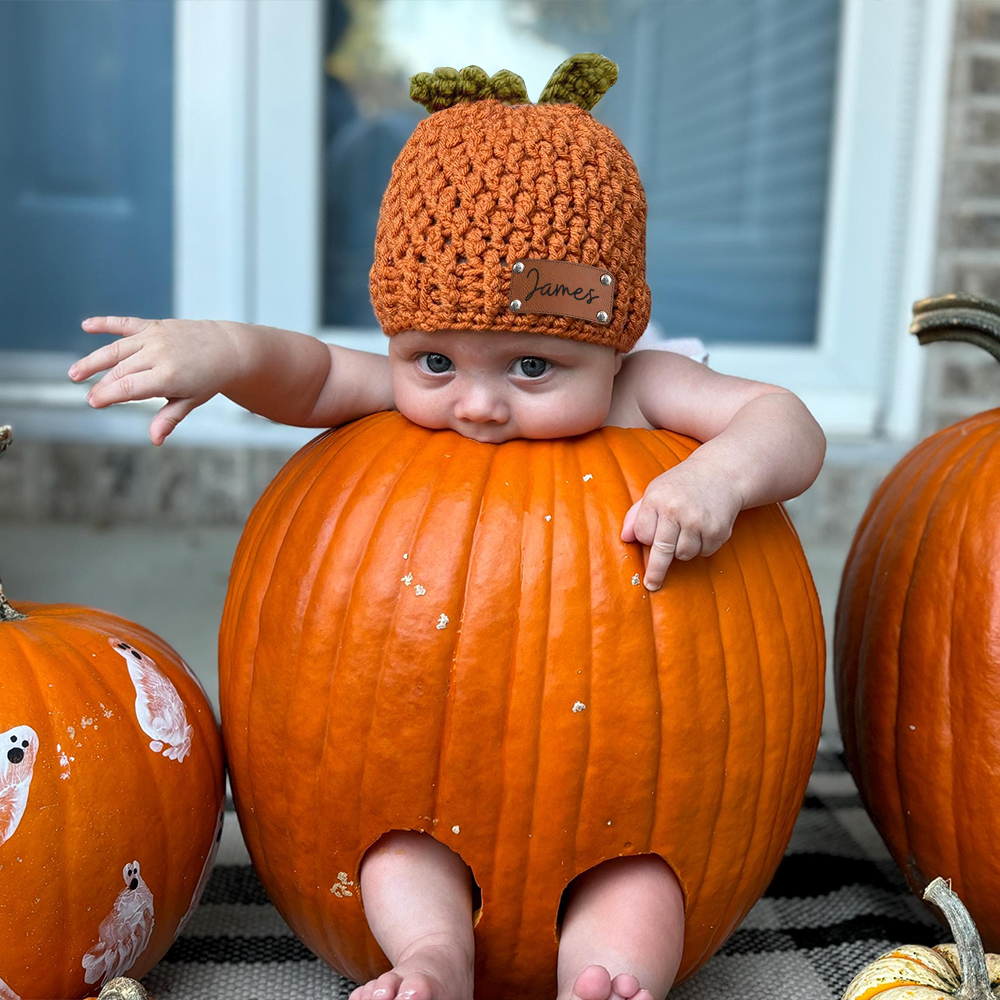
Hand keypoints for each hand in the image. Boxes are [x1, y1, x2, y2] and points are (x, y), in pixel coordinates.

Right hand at [69, 316, 242, 444]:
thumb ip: (169, 418)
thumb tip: (155, 440)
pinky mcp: (155, 325)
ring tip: (75, 373)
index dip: (108, 395)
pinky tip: (86, 325)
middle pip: (120, 371)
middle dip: (102, 385)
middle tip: (88, 397)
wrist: (228, 348)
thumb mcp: (191, 401)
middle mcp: (159, 354)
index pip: (129, 387)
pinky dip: (105, 323)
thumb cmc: (210, 378)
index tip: (93, 402)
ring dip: (94, 361)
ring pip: (117, 349)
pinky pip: (126, 323)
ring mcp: (155, 337)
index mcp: (168, 376)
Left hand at [620, 462, 741, 590]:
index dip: (646, 538)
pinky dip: (703, 546)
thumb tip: (624, 538)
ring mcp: (698, 521)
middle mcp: (676, 510)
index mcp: (656, 499)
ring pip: (683, 554)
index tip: (649, 539)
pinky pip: (704, 552)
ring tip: (688, 530)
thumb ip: (637, 514)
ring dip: (683, 550)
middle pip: (661, 551)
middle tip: (651, 584)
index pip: (643, 534)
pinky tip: (704, 528)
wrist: (721, 472)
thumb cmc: (682, 484)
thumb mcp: (655, 490)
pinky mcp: (717, 530)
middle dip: (655, 571)